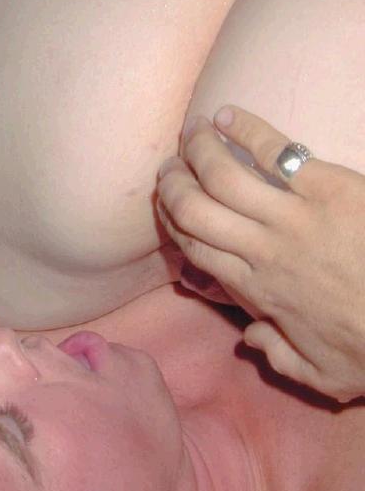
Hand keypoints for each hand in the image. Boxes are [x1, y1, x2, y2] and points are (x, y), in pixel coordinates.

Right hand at [157, 106, 364, 402]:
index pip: (195, 249)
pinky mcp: (326, 187)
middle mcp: (262, 250)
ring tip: (192, 132)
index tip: (165, 205)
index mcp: (257, 290)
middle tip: (169, 167)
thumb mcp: (324, 374)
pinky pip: (276, 152)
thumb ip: (279, 356)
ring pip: (224, 177)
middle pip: (196, 210)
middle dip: (173, 184)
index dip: (171, 222)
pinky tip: (228, 116)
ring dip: (199, 150)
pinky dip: (248, 130)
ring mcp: (292, 216)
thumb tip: (248, 336)